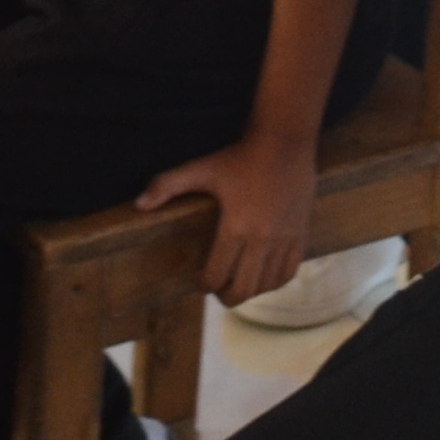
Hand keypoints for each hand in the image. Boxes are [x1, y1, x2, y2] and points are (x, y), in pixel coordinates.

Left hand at [138, 130, 322, 307]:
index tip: (200, 282)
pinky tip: (264, 277)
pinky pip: (289, 273)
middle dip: (227, 297)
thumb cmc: (239, 158)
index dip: (205, 285)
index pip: (217, 274)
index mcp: (235, 228)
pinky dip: (275, 282)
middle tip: (219, 290)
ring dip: (251, 290)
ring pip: (266, 285)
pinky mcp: (301, 235)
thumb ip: (167, 185)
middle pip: (243, 289)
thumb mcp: (201, 169)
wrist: (284, 142)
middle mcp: (261, 240)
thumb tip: (138, 204)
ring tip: (239, 283)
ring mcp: (284, 240)